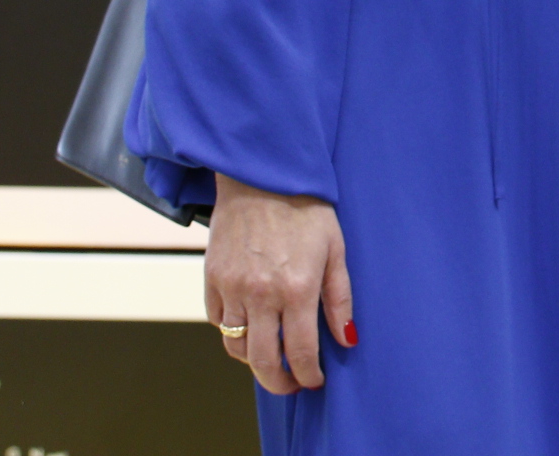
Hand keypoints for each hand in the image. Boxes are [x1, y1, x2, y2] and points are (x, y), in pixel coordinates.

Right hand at [204, 174, 355, 393]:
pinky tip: (250, 326)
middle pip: (263, 361)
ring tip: (272, 356)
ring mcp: (232, 287)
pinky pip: (218, 322)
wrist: (262, 174)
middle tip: (292, 383)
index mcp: (297, 288)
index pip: (300, 352)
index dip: (308, 376)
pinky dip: (231, 333)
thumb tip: (346, 340)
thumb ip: (340, 299)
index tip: (315, 381)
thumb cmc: (306, 209)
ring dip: (255, 360)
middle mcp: (261, 293)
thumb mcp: (335, 249)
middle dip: (279, 382)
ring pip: (236, 347)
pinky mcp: (211, 278)